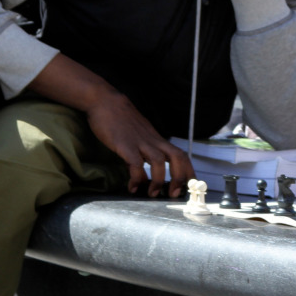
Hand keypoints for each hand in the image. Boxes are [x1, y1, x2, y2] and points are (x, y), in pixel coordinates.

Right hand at [28, 53, 194, 196]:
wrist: (105, 101)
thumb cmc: (121, 120)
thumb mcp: (138, 137)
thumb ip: (142, 154)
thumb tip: (142, 176)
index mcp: (157, 140)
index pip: (181, 154)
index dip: (188, 170)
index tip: (189, 186)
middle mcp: (153, 141)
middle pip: (177, 157)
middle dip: (180, 177)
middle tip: (174, 193)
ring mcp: (140, 142)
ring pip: (159, 161)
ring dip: (158, 180)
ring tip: (152, 194)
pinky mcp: (124, 144)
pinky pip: (134, 163)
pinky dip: (136, 177)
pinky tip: (132, 187)